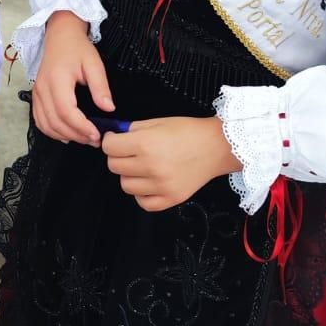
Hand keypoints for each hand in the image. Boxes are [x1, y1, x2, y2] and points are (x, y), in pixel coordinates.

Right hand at [31, 10, 111, 145]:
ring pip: (46, 124)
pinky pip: (40, 120)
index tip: (97, 134)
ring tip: (84, 138)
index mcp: (57, 79)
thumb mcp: (94, 63)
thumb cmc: (78, 49)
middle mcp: (42, 89)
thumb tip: (109, 109)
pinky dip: (52, 132)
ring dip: (65, 136)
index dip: (80, 126)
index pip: (65, 111)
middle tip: (95, 140)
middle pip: (55, 121)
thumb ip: (100, 86)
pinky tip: (67, 135)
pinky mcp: (36, 97)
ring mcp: (37, 94)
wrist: (60, 36)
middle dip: (76, 135)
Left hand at [102, 116, 239, 212]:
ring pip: (125, 185)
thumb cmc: (189, 131)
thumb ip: (132, 129)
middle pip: (114, 167)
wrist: (216, 147)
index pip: (109, 148)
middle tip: (129, 152)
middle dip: (118, 157)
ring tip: (142, 166)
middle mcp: (151, 167)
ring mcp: (161, 186)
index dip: (110, 141)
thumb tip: (115, 136)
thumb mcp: (157, 122)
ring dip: (129, 175)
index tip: (115, 139)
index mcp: (145, 144)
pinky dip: (142, 193)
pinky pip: (142, 202)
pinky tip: (150, 182)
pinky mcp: (171, 199)